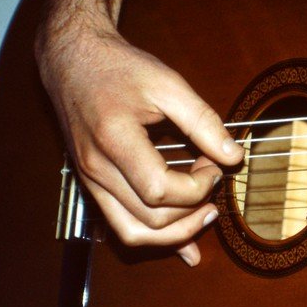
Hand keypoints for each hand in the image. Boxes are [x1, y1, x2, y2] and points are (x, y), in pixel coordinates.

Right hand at [35, 0, 242, 265]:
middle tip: (211, 179)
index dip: (198, 187)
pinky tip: (184, 247)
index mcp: (113, 140)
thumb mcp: (167, 84)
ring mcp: (91, 182)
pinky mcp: (93, 186)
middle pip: (151, 220)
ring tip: (205, 214)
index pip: (160, 190)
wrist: (72, 59)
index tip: (213, 164)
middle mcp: (96, 169)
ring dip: (176, 234)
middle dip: (193, 209)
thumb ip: (203, 122)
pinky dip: (155, 239)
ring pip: (134, 234)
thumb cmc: (118, 67)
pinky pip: (122, 226)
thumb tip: (234, 157)